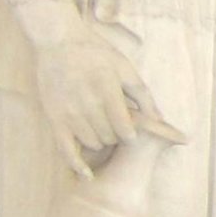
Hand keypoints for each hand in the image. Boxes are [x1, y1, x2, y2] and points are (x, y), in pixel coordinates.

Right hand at [35, 25, 159, 175]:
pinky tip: (87, 175)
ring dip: (101, 141)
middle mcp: (87, 103)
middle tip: (114, 125)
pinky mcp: (54, 118)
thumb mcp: (125, 68)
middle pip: (110, 137)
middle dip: (117, 135)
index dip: (131, 134)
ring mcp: (69, 112)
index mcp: (107, 89)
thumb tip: (161, 119)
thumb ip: (143, 94)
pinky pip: (66, 150)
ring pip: (93, 143)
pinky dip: (78, 165)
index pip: (125, 127)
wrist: (58, 41)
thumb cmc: (96, 53)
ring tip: (100, 128)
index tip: (131, 130)